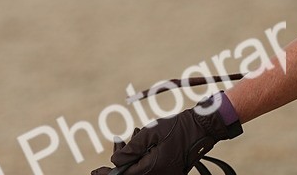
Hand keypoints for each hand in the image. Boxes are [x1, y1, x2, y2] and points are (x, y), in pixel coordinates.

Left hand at [92, 94, 241, 174]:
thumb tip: (116, 161)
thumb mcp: (149, 134)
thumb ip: (131, 149)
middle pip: (132, 172)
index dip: (109, 173)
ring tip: (136, 133)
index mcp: (154, 170)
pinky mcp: (171, 169)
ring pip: (141, 168)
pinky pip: (151, 166)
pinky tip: (142, 138)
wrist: (202, 127)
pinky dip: (143, 155)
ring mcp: (167, 173)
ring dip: (133, 154)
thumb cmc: (177, 128)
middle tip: (118, 139)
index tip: (95, 172)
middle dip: (122, 157)